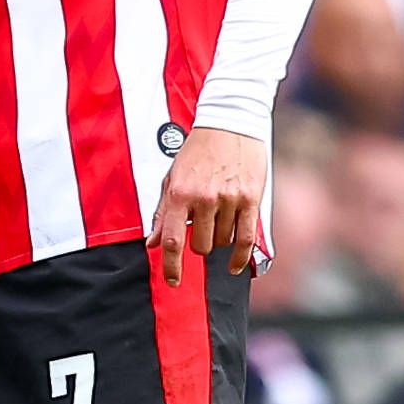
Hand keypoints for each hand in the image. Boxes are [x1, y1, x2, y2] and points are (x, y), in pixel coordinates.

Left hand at [152, 124, 265, 285]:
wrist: (230, 122)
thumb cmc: (197, 150)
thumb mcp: (172, 178)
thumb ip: (162, 212)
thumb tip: (152, 243)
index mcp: (180, 193)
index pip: (173, 240)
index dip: (171, 266)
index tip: (173, 281)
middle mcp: (204, 198)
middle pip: (200, 246)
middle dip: (199, 243)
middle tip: (201, 226)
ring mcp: (229, 199)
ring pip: (222, 242)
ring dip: (218, 238)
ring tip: (218, 218)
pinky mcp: (251, 199)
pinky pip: (246, 239)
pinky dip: (240, 257)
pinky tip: (235, 266)